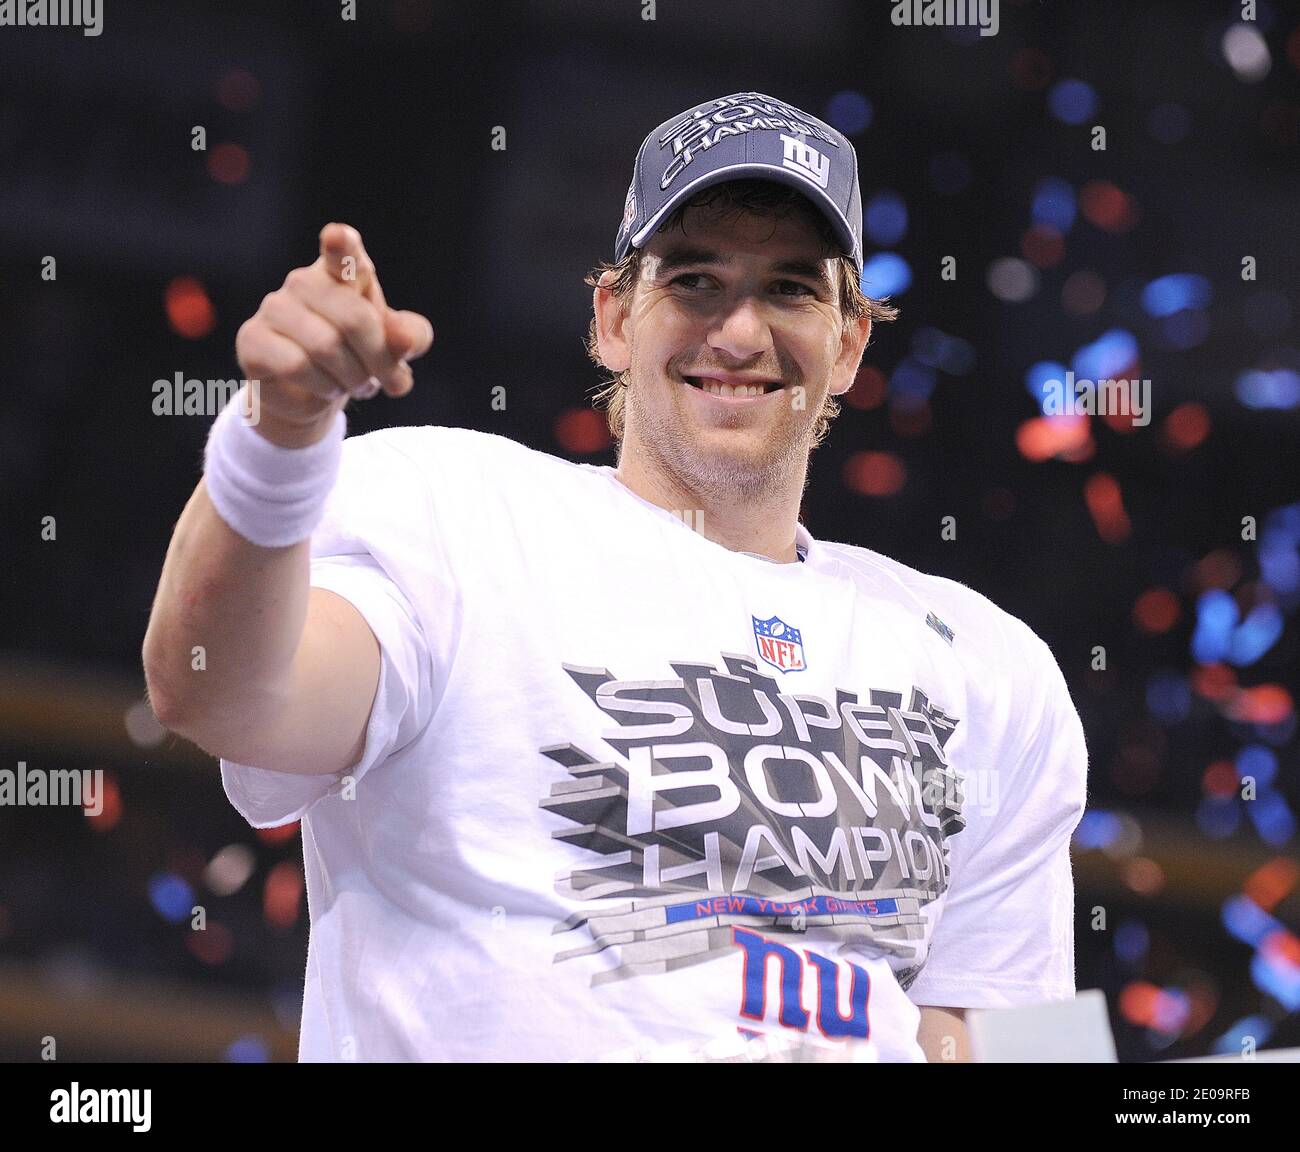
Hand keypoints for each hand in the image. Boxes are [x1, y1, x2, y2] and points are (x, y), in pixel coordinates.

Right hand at [235, 222, 434, 444]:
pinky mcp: (252, 340)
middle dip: (379, 360)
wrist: (314, 392)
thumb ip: (410, 337)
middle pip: (354, 319)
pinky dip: (322, 388)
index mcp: (342, 272)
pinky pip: (296, 366)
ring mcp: (274, 308)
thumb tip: (403, 338)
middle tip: (386, 381)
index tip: (338, 236)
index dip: (341, 244)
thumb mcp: (395, 347)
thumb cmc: (358, 355)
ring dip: (351, 379)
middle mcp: (304, 282)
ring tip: (352, 383)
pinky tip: (324, 388)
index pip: (342, 251)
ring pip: (325, 347)